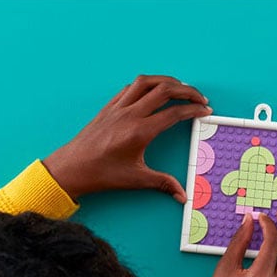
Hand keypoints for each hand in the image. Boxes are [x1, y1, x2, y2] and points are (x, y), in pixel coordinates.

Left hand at [42, 75, 211, 201]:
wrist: (72, 167)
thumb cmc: (101, 173)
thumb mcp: (136, 179)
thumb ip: (163, 183)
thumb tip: (182, 195)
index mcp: (140, 131)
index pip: (174, 113)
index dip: (194, 109)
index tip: (205, 110)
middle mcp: (130, 114)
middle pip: (164, 90)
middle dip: (187, 90)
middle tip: (199, 97)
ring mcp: (118, 108)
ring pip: (146, 82)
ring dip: (167, 80)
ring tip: (180, 87)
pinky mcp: (109, 107)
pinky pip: (130, 87)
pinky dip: (146, 84)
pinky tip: (153, 90)